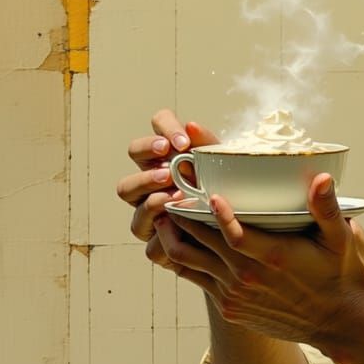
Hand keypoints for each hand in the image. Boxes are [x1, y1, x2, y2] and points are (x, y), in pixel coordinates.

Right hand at [116, 109, 218, 272]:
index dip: (165, 127)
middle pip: (133, 150)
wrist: (236, 239)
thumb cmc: (227, 196)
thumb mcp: (223, 171)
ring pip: (126, 189)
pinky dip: (160, 229)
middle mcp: (153, 173)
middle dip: (148, 153)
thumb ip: (209, 148)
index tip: (183, 143)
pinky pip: (143, 228)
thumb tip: (192, 126)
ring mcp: (147, 204)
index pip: (160, 123)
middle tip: (170, 170)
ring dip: (148, 188)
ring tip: (174, 195)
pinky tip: (176, 225)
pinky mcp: (154, 240)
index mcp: (172, 151)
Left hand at [153, 172, 363, 363]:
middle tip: (171, 191)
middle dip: (183, 215)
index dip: (216, 214)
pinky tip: (176, 242)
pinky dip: (181, 259)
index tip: (207, 194)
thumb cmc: (339, 274)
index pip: (234, 235)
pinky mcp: (229, 308)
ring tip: (164, 214)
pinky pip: (195, 280)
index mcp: (275, 257)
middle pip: (201, 243)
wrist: (337, 322)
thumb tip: (322, 177)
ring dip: (173, 237)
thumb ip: (327, 208)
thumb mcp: (341, 239)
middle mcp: (248, 278)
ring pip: (188, 262)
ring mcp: (235, 295)